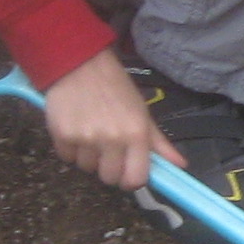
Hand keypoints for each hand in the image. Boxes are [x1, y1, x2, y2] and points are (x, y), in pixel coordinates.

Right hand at [43, 49, 181, 190]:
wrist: (82, 64)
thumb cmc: (115, 87)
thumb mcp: (142, 112)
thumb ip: (158, 143)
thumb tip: (180, 165)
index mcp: (136, 134)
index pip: (135, 179)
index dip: (130, 180)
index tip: (126, 172)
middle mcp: (112, 139)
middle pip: (109, 178)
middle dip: (108, 168)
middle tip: (107, 149)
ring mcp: (85, 138)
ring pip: (86, 168)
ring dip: (88, 156)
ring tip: (90, 132)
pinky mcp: (62, 135)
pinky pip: (67, 157)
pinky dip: (70, 148)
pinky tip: (76, 128)